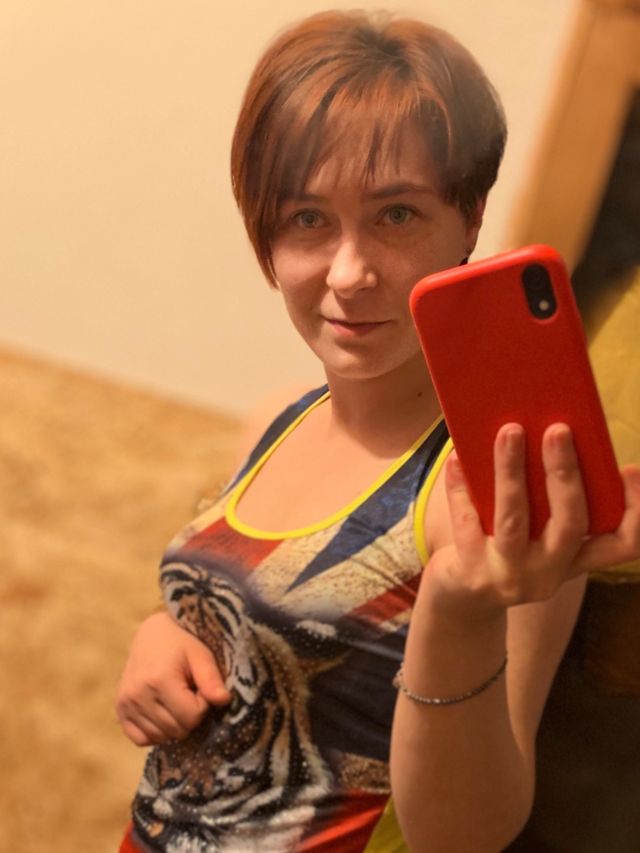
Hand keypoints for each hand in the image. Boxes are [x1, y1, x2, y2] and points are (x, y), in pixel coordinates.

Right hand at [115, 612, 230, 746]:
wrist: (153, 633)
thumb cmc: (182, 641)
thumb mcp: (201, 654)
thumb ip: (211, 679)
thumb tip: (224, 701)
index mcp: (159, 680)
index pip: (191, 717)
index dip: (202, 705)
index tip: (200, 689)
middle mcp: (138, 695)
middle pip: (177, 730)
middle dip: (189, 715)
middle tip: (188, 693)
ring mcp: (125, 704)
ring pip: (160, 737)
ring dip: (174, 723)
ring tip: (175, 699)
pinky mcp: (119, 709)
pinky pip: (140, 739)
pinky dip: (155, 732)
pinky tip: (162, 714)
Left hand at [426, 423, 639, 616]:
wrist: (460, 603)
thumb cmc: (503, 552)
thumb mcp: (536, 539)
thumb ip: (547, 505)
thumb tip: (545, 433)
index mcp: (572, 560)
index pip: (621, 544)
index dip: (635, 510)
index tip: (631, 469)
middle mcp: (547, 572)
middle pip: (570, 523)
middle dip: (565, 473)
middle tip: (558, 429)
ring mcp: (509, 575)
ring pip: (514, 519)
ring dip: (512, 471)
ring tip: (510, 432)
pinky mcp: (471, 572)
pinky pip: (467, 521)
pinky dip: (461, 488)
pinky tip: (457, 459)